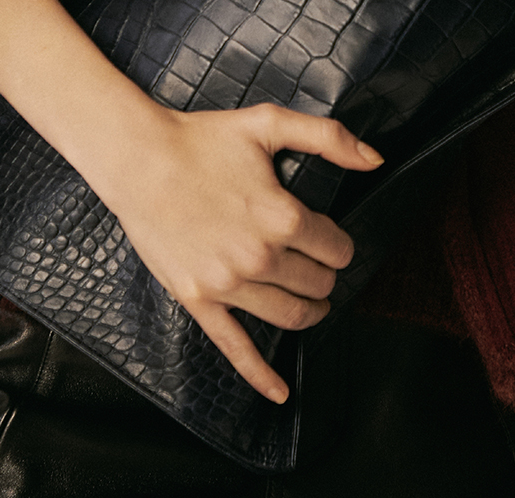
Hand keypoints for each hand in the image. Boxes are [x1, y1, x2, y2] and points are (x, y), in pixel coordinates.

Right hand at [99, 102, 382, 403]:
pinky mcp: (199, 299)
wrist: (139, 158)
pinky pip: (235, 348)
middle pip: (318, 283)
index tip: (331, 239)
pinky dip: (261, 376)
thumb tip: (376, 159)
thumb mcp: (269, 123)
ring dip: (310, 311)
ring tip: (312, 301)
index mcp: (282, 215)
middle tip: (319, 265)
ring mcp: (228, 283)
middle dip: (325, 275)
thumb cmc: (202, 138)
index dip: (339, 243)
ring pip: (290, 316)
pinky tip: (281, 391)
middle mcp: (259, 256)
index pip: (336, 247)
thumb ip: (329, 137)